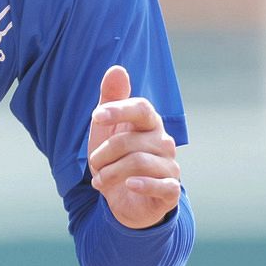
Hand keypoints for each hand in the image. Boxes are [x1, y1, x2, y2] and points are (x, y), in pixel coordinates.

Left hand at [87, 66, 180, 228]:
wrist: (125, 197)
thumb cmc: (115, 157)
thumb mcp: (106, 128)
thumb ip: (111, 98)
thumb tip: (117, 68)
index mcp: (149, 122)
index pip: (140, 108)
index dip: (118, 110)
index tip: (96, 116)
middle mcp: (163, 141)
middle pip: (129, 141)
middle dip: (102, 155)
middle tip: (94, 164)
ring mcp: (169, 166)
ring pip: (138, 163)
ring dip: (110, 173)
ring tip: (100, 179)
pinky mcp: (171, 190)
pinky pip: (161, 185)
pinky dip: (142, 185)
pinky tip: (128, 185)